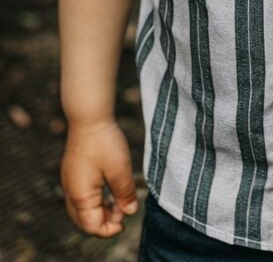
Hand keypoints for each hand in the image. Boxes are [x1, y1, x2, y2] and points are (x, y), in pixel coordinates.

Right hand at [61, 119, 138, 236]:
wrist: (89, 116)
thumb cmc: (104, 142)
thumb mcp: (120, 170)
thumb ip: (125, 194)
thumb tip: (130, 211)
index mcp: (80, 196)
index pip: (92, 226)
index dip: (109, 229)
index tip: (126, 222)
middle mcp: (70, 191)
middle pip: (84, 221)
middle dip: (104, 221)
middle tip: (124, 210)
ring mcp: (69, 181)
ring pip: (82, 209)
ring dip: (101, 210)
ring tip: (120, 201)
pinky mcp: (73, 172)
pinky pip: (81, 196)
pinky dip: (95, 200)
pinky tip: (110, 192)